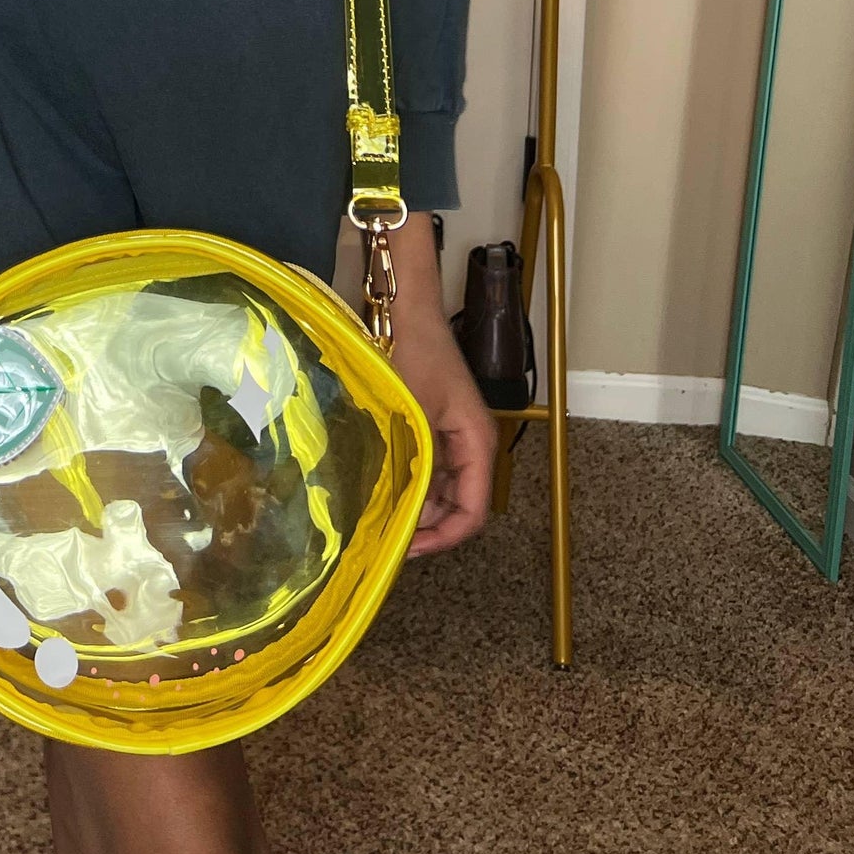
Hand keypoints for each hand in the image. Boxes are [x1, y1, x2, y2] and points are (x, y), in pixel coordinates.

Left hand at [380, 219, 495, 556]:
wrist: (406, 305)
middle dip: (424, 523)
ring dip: (413, 502)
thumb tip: (401, 514)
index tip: (409, 548)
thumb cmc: (414, 352)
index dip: (443, 538)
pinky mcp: (431, 421)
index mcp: (476, 444)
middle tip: (384, 536)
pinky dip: (406, 478)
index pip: (473, 513)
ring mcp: (450, 433)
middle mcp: (469, 443)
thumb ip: (412, 464)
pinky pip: (424, 465)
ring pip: (437, 487)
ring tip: (377, 513)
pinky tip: (378, 482)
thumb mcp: (413, 413)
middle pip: (455, 504)